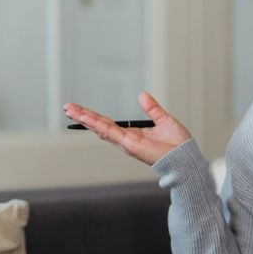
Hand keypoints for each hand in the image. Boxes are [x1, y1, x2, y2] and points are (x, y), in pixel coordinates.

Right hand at [63, 91, 191, 165]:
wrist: (185, 157)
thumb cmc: (178, 144)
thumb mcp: (164, 120)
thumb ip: (152, 109)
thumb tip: (142, 95)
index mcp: (132, 133)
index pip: (108, 123)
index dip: (94, 116)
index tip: (80, 109)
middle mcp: (126, 139)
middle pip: (100, 125)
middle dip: (83, 116)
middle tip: (67, 107)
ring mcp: (126, 143)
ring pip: (101, 127)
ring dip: (85, 118)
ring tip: (70, 110)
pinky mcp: (130, 144)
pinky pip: (111, 132)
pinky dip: (98, 125)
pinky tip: (87, 119)